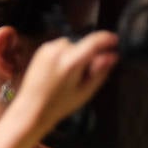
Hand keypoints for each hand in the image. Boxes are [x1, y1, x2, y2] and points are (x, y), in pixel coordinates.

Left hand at [4, 31, 118, 142]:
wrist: (32, 108)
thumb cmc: (59, 104)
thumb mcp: (86, 91)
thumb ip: (100, 71)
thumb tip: (112, 56)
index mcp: (71, 62)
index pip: (93, 42)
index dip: (107, 39)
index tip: (115, 40)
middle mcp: (58, 51)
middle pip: (83, 45)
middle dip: (89, 55)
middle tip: (86, 75)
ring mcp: (48, 49)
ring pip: (74, 45)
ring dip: (77, 55)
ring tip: (72, 76)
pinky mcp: (42, 49)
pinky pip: (63, 47)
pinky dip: (67, 56)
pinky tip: (62, 72)